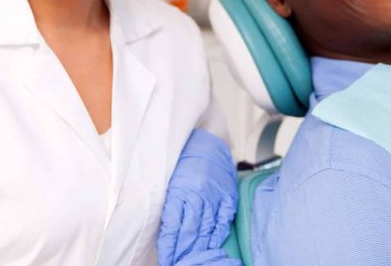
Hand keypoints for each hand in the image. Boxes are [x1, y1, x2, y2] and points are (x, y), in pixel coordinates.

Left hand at [158, 129, 237, 265]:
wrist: (206, 137)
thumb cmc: (183, 158)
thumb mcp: (168, 179)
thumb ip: (167, 203)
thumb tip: (163, 228)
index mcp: (180, 191)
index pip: (173, 227)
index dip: (170, 246)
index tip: (167, 258)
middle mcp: (198, 196)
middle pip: (189, 232)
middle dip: (183, 251)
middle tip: (179, 263)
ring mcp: (215, 196)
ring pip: (206, 228)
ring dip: (199, 247)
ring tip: (193, 260)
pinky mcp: (228, 195)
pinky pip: (223, 219)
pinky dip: (218, 234)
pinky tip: (213, 245)